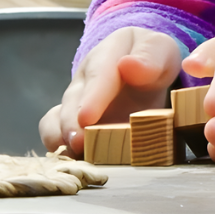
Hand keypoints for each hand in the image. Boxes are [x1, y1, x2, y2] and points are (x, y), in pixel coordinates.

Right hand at [39, 26, 182, 157]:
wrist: (146, 69)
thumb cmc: (153, 60)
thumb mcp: (161, 51)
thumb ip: (150, 57)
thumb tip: (129, 66)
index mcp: (108, 54)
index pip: (98, 73)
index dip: (92, 97)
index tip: (87, 118)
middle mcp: (85, 78)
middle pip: (73, 100)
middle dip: (72, 123)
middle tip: (78, 144)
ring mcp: (76, 101)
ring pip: (57, 118)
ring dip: (63, 137)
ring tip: (74, 156)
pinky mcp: (73, 123)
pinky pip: (54, 132)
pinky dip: (58, 147)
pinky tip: (70, 162)